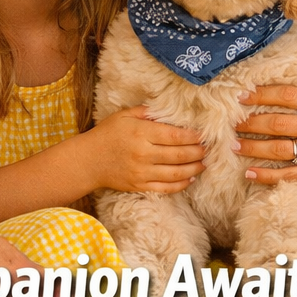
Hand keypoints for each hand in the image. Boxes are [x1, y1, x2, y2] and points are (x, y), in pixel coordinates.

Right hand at [85, 105, 204, 191]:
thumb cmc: (106, 134)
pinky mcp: (139, 186)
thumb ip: (146, 111)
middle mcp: (143, 154)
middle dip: (198, 152)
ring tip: (204, 163)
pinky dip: (181, 184)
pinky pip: (165, 188)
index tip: (203, 135)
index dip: (192, 136)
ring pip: (176, 173)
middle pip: (179, 155)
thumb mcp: (124, 115)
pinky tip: (190, 179)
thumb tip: (167, 108)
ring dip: (194, 169)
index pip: (174, 135)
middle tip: (208, 149)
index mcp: (141, 133)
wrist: (87, 161)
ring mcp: (142, 172)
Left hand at [233, 82, 296, 187]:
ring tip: (235, 145)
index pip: (286, 95)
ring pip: (278, 149)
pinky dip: (267, 176)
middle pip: (276, 122)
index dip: (261, 94)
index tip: (242, 96)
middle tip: (233, 122)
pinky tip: (249, 173)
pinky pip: (288, 175)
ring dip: (252, 147)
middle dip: (250, 122)